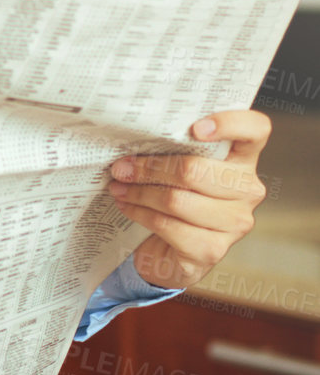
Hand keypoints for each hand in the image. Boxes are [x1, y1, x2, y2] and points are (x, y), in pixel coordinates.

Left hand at [108, 109, 270, 289]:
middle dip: (149, 168)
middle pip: (194, 170)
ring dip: (139, 193)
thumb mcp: (175, 168)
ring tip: (118, 187)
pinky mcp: (213, 249)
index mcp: (242, 160)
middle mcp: (247, 190)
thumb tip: (132, 137)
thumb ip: (170, 148)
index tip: (194, 128)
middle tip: (121, 168)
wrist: (169, 250)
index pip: (255, 130)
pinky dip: (140, 213)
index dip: (231, 124)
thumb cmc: (174, 196)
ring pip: (176, 200)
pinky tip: (127, 206)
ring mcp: (235, 222)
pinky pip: (168, 225)